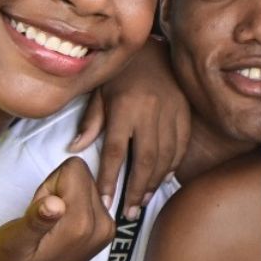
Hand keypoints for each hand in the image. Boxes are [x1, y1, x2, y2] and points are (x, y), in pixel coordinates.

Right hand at [0, 157, 113, 260]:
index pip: (75, 169)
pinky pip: (89, 198)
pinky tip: (57, 230)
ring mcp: (106, 230)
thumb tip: (55, 203)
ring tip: (47, 227)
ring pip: (86, 184)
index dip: (49, 184)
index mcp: (83, 224)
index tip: (39, 210)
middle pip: (83, 176)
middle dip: (57, 190)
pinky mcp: (103, 232)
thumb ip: (37, 221)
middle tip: (41, 220)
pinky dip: (72, 206)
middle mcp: (103, 226)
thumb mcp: (14, 241)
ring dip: (63, 198)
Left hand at [70, 46, 188, 219]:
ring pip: (165, 155)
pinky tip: (163, 179)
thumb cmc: (121, 72)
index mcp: (124, 105)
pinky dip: (172, 165)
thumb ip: (90, 121)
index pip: (115, 150)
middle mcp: (149, 110)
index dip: (109, 178)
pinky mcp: (185, 111)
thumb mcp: (99, 91)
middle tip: (129, 212)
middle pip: (145, 158)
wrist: (153, 49)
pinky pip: (181, 145)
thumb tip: (74, 148)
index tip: (104, 200)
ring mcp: (171, 111)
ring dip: (154, 182)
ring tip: (143, 201)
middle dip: (137, 189)